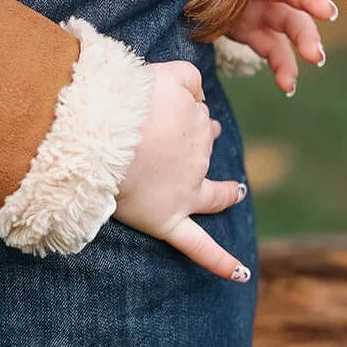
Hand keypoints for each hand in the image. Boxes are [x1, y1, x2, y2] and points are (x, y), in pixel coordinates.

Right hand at [112, 59, 250, 280]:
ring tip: (236, 191)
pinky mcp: (168, 220)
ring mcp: (185, 192)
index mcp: (193, 120)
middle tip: (209, 131)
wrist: (106, 135)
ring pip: (212, 194)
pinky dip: (221, 263)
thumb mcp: (163, 71)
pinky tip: (240, 275)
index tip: (170, 105)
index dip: (184, 107)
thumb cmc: (128, 100)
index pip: (197, 112)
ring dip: (225, 192)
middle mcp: (196, 157)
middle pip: (204, 147)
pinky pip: (199, 248)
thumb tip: (201, 94)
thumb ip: (188, 76)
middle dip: (205, 139)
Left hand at [226, 0, 336, 94]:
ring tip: (290, 81)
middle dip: (305, 34)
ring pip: (286, 35)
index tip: (326, 12)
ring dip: (293, 58)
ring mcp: (259, 12)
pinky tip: (287, 85)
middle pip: (292, 14)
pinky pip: (272, 49)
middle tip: (314, 54)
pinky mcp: (250, 30)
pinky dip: (282, 67)